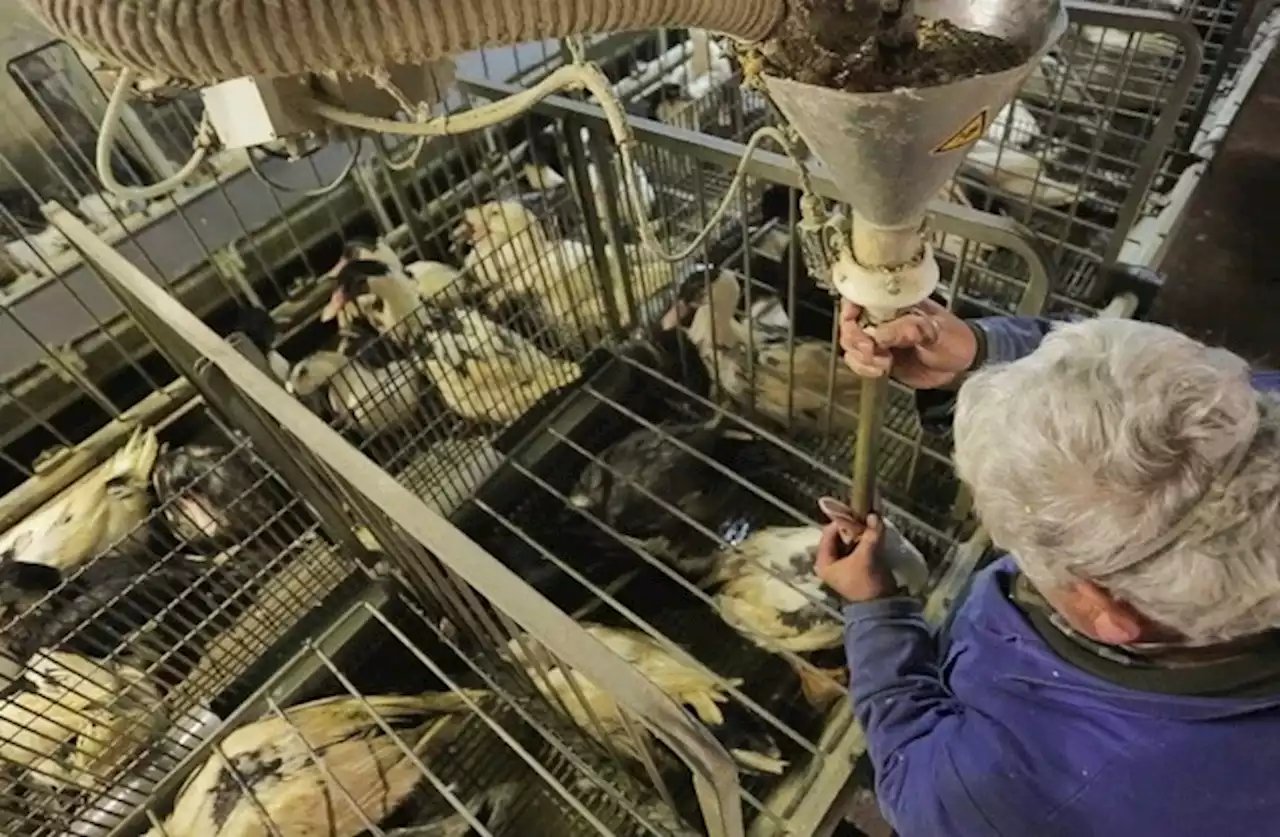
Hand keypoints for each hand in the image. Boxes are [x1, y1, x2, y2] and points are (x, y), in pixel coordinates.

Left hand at [815, 503, 900, 602]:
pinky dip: (865, 541)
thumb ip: (871, 535)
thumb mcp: (867, 557)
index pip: (828, 533)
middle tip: (866, 519)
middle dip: (853, 527)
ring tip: (872, 525)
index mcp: (824, 562)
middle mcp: (830, 563)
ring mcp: (843, 565)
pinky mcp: (855, 567)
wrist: (882, 607)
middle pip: (839, 536)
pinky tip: (874, 534)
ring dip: (861, 533)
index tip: (857, 514)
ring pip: (850, 541)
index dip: (842, 522)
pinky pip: (858, 548)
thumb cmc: (867, 582)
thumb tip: (875, 515)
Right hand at [839, 299, 976, 388]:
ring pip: (851, 345)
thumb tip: (878, 334)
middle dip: (855, 339)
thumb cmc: (955, 339)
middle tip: (870, 350)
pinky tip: (882, 370)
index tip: (852, 320)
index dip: (851, 307)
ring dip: (861, 357)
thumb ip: (909, 330)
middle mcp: (883, 319)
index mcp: (896, 303)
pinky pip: (860, 362)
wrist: (962, 365)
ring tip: (883, 363)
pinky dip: (864, 368)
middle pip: (850, 323)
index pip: (862, 296)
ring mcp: (880, 339)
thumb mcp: (935, 330)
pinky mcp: (880, 358)